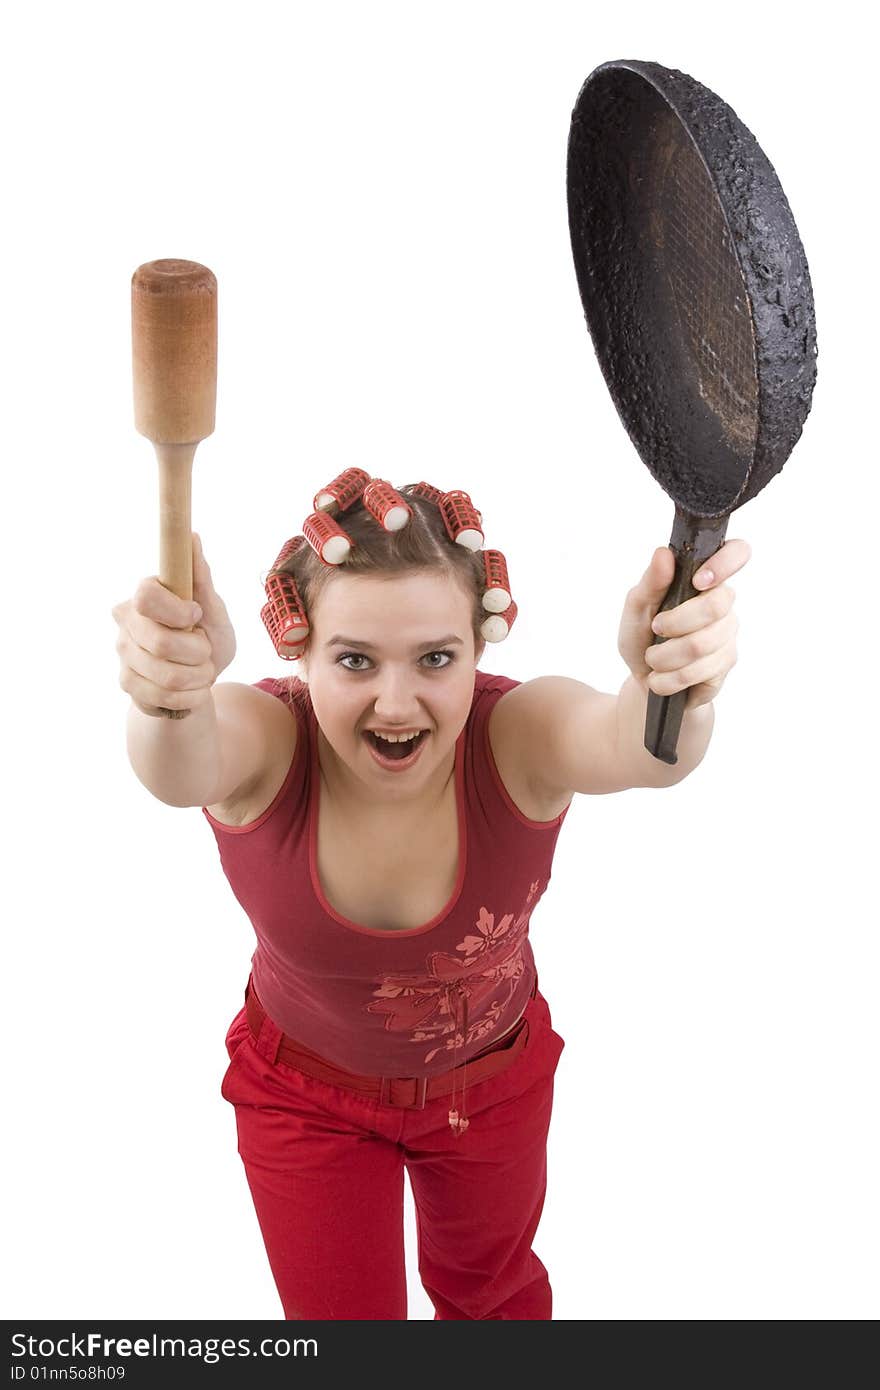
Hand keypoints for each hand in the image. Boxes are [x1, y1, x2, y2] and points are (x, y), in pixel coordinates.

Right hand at [111, 532, 236, 715]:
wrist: (199, 681)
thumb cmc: (208, 636)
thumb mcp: (214, 609)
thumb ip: (201, 578)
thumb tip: (192, 537)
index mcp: (144, 596)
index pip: (146, 596)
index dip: (177, 611)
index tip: (196, 614)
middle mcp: (126, 623)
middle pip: (160, 643)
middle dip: (197, 652)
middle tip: (204, 650)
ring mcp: (123, 655)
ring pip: (167, 676)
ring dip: (198, 677)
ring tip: (201, 670)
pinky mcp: (127, 684)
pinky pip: (165, 697)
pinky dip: (190, 696)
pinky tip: (191, 688)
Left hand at [617, 539, 750, 710]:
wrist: (644, 678)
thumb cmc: (642, 635)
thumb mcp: (636, 607)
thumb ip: (651, 582)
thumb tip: (664, 553)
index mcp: (704, 578)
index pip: (737, 552)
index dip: (725, 563)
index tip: (697, 581)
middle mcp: (723, 603)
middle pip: (715, 606)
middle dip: (674, 623)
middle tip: (656, 628)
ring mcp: (728, 634)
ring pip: (701, 644)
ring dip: (664, 656)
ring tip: (652, 659)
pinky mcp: (726, 664)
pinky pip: (700, 671)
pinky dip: (669, 678)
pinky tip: (661, 677)